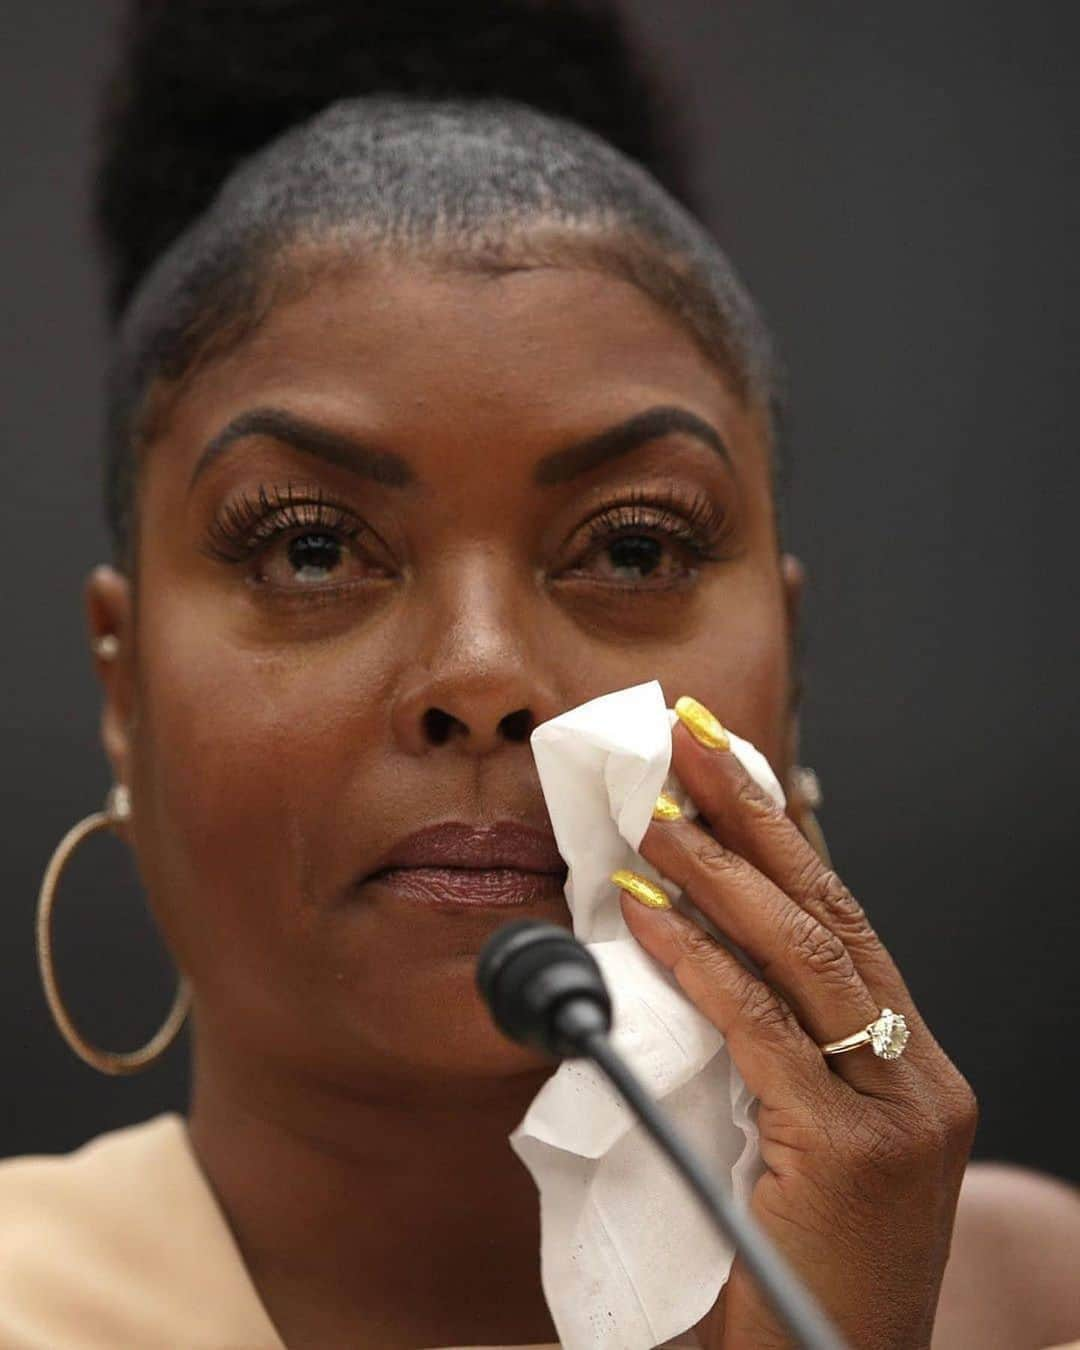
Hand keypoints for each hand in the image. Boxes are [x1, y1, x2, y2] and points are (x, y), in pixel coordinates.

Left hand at [614, 697, 978, 1349]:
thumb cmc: (804, 1261)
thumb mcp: (799, 1136)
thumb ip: (770, 1046)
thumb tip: (686, 940)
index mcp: (911, 1057)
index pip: (844, 915)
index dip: (784, 832)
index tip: (728, 760)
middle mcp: (920, 1071)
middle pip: (830, 908)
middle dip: (754, 815)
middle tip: (690, 741)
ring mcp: (898, 1110)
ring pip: (803, 954)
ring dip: (718, 871)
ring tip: (655, 812)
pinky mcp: (853, 1152)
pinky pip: (759, 1028)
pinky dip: (697, 960)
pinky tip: (645, 913)